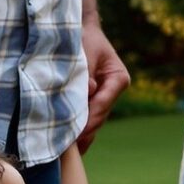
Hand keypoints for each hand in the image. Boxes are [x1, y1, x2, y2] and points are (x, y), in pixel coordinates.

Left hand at [77, 21, 127, 153]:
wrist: (79, 32)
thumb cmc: (82, 38)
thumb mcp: (84, 50)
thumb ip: (85, 72)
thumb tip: (88, 90)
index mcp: (118, 79)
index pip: (103, 104)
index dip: (89, 120)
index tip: (75, 133)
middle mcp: (113, 91)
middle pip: (99, 116)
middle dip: (83, 131)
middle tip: (67, 148)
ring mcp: (104, 98)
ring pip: (93, 121)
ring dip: (80, 134)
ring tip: (65, 151)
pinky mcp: (92, 102)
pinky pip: (86, 119)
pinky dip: (77, 130)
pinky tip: (67, 147)